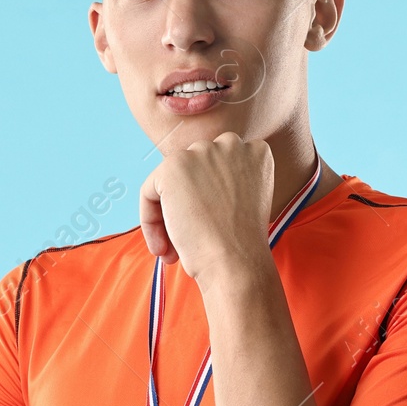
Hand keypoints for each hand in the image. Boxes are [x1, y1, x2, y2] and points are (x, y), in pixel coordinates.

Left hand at [139, 133, 273, 279]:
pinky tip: (163, 248)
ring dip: (168, 216)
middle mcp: (232, 144)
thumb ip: (226, 183)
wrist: (237, 261)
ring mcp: (202, 152)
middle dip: (188, 205)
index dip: (210, 200)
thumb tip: (191, 188)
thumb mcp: (246, 201)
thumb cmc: (243, 245)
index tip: (211, 225)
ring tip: (173, 249)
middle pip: (194, 171)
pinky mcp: (174, 166)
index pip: (219, 167)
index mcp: (256, 152)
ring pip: (170, 182)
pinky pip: (149, 192)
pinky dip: (150, 221)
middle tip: (189, 241)